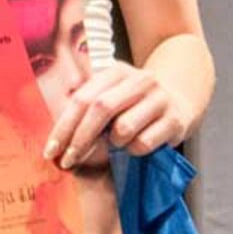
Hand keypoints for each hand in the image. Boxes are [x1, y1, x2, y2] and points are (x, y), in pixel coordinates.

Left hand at [41, 60, 191, 169]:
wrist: (181, 98)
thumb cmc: (135, 103)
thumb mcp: (112, 95)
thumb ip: (86, 109)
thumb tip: (56, 140)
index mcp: (116, 72)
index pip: (82, 98)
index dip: (64, 126)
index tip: (51, 151)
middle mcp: (139, 80)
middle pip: (100, 109)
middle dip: (79, 139)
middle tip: (68, 161)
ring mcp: (159, 98)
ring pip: (124, 128)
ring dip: (113, 144)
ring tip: (117, 143)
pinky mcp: (176, 119)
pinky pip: (144, 143)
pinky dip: (134, 150)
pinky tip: (137, 145)